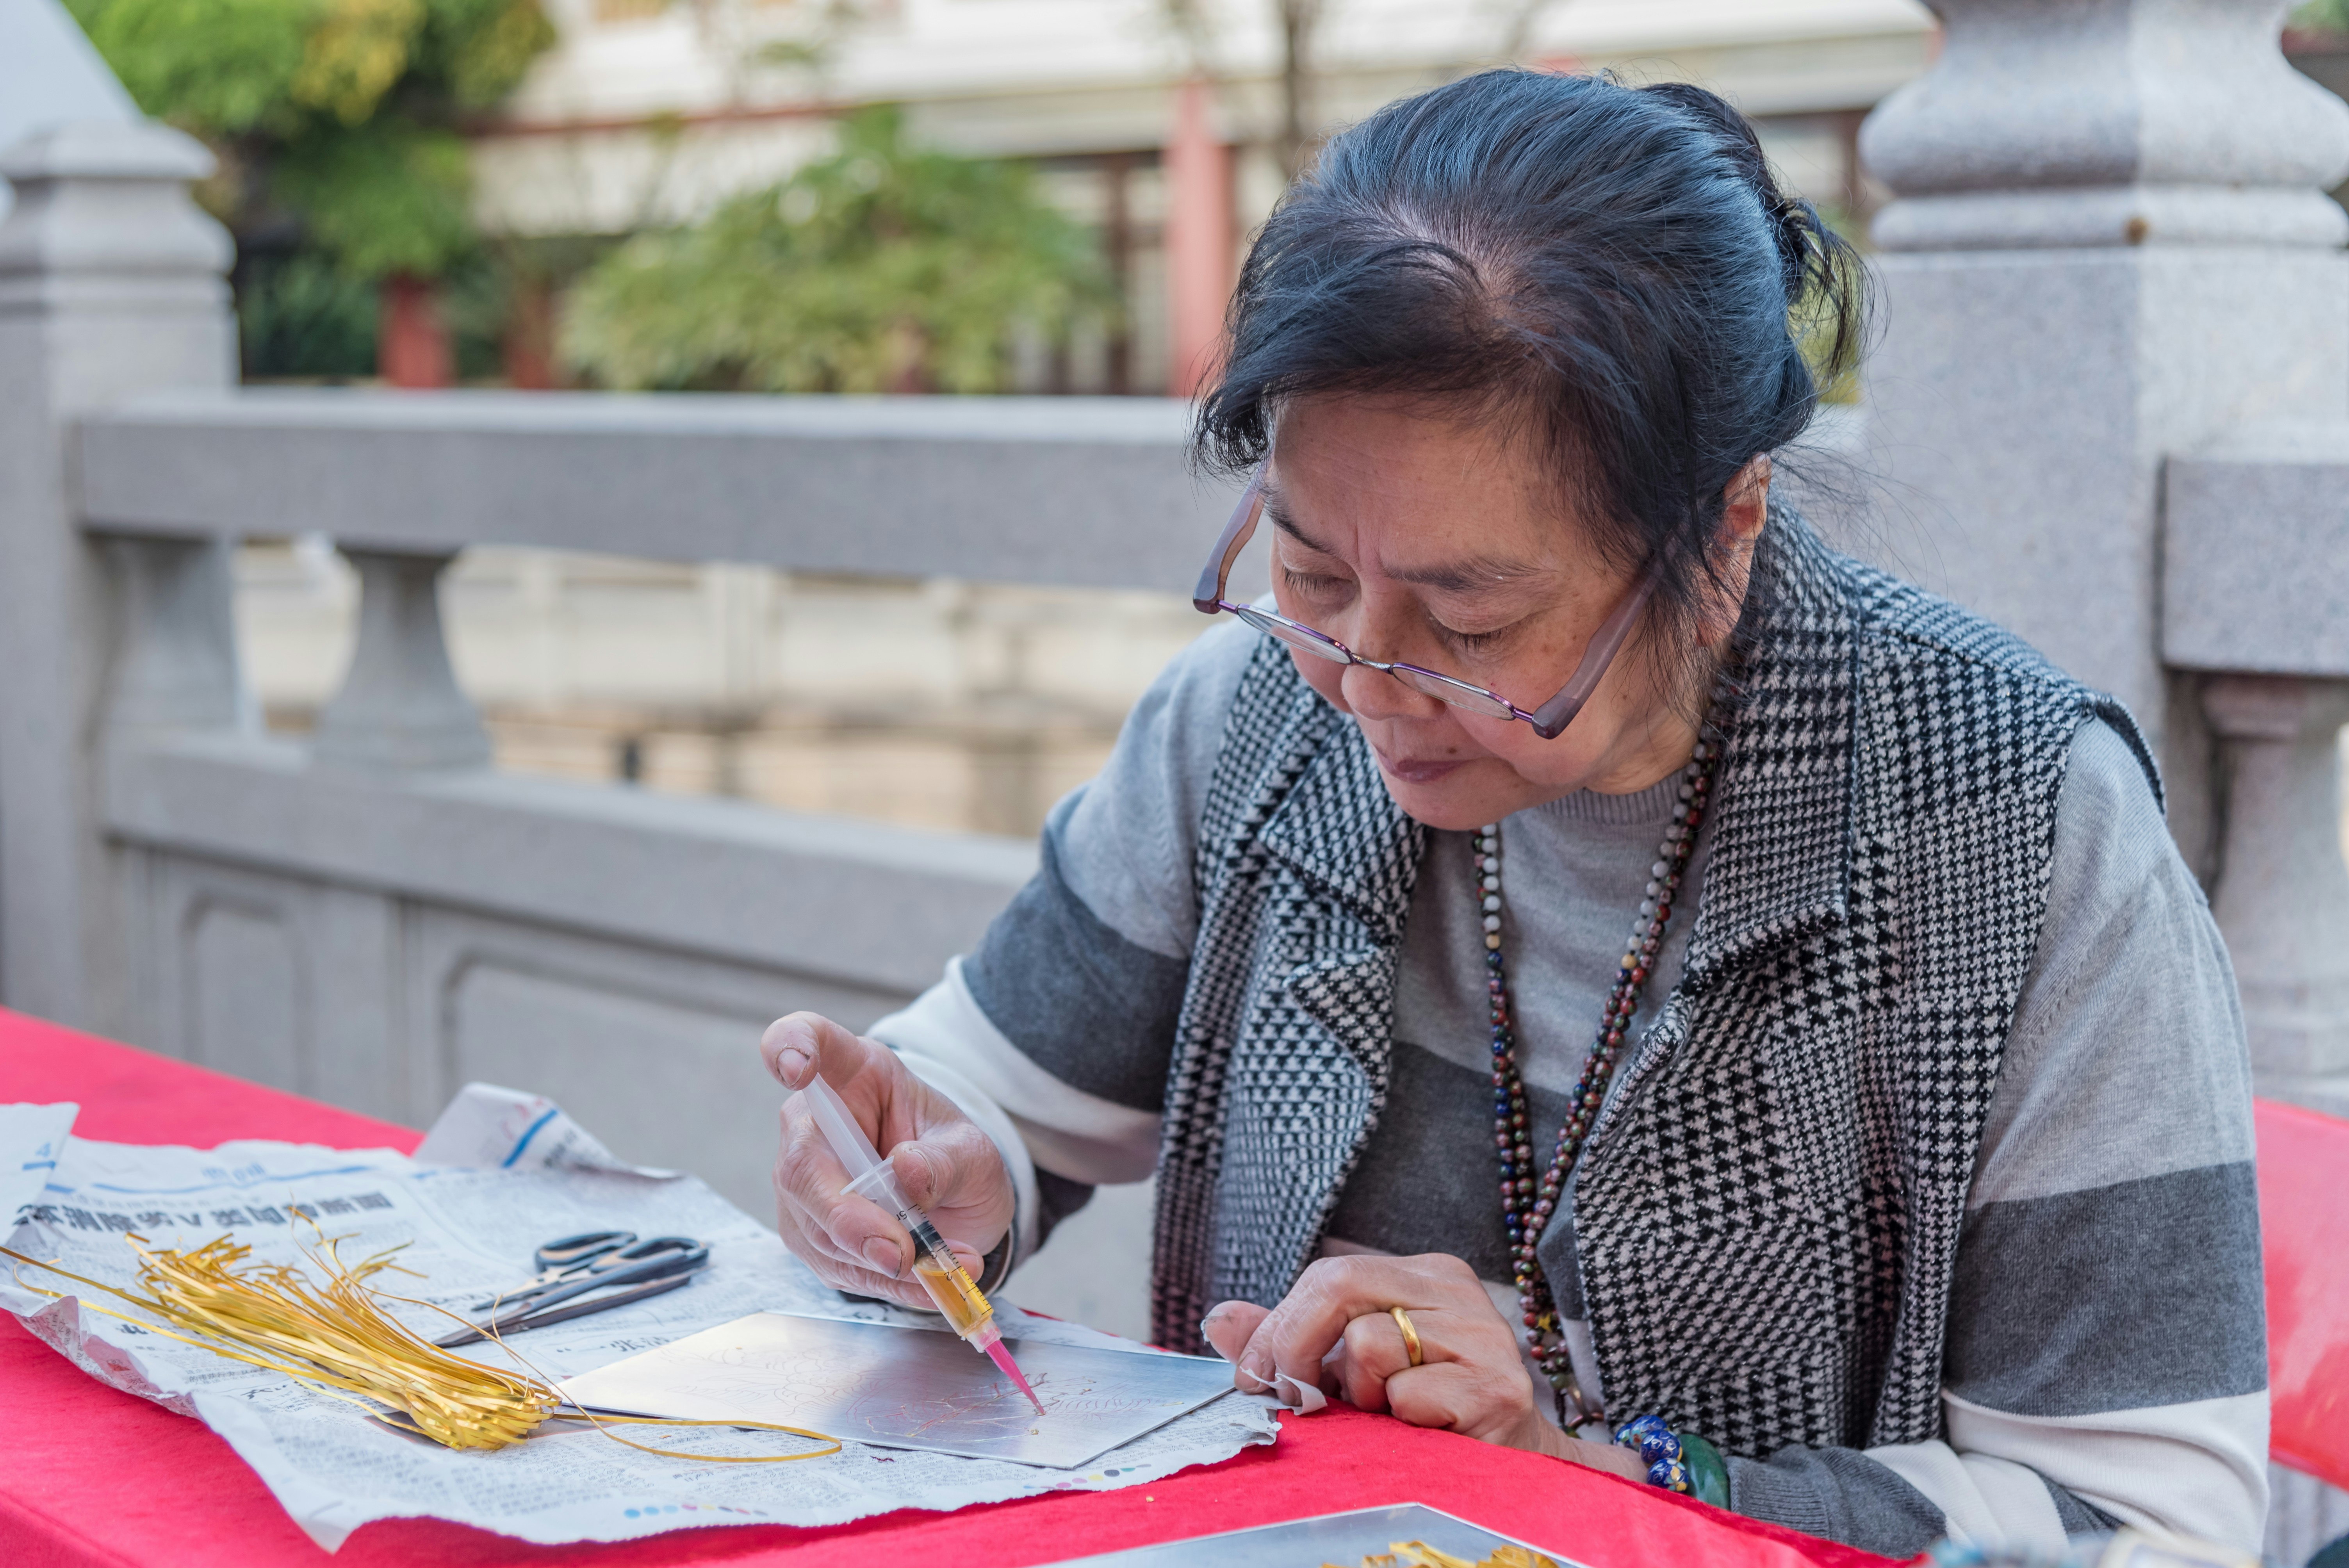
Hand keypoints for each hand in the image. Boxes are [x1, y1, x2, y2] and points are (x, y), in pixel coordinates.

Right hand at [760, 1012, 1015, 1312]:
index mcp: (855, 1074)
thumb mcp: (974, 1152)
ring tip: (943, 1267)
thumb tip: (906, 1170)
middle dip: (847, 1216)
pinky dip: (884, 1282)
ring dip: (878, 1259)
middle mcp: (814, 1125)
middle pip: (803, 1165)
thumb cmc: (956, 1158)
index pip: (807, 1041)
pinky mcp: (807, 1233)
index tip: (798, 1068)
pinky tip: (925, 1284)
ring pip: (815, 1227)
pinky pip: (835, 1265)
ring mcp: (803, 1183)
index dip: (792, 1048)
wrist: (957, 1203)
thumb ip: (946, 1161)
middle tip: (900, 1251)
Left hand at [1199, 1252, 1645, 1481]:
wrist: (1507, 1472)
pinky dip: (1399, 1424)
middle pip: (1342, 1286)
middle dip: (1297, 1345)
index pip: (1331, 1273)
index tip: (1253, 1377)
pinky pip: (1408, 1396)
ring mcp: (1485, 1337)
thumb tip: (1218, 1318)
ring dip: (1361, 1395)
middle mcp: (1459, 1292)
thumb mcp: (1348, 1373)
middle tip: (1293, 1397)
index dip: (1279, 1326)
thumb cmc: (1420, 1417)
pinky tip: (1423, 1433)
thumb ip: (1289, 1341)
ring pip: (1370, 1343)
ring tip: (1387, 1415)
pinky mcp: (1499, 1391)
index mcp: (1426, 1276)